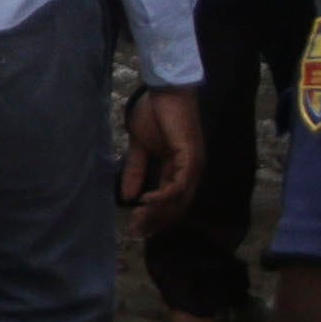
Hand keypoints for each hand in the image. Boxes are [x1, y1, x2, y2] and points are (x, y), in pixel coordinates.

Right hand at [119, 86, 202, 232]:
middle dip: (155, 221)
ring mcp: (193, 166)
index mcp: (180, 170)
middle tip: (135, 231)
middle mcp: (190, 172)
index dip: (154, 216)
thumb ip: (136, 170)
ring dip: (158, 213)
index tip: (135, 226)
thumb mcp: (139, 147)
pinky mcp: (190, 158)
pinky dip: (164, 196)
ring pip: (179, 200)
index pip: (170, 201)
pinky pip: (178, 185)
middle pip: (176, 206)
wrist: (165, 91)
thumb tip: (127, 195)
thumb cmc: (155, 114)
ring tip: (138, 219)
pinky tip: (146, 201)